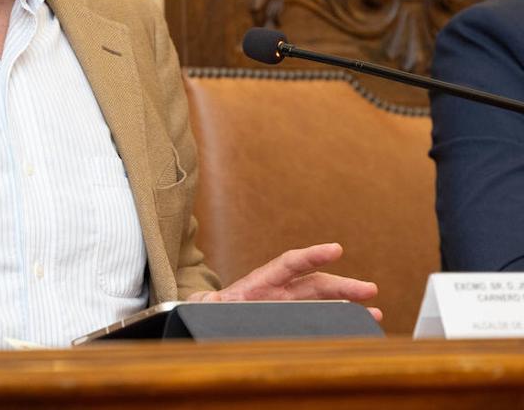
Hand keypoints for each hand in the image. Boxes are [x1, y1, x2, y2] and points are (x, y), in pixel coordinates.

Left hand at [188, 243, 382, 320]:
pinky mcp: (291, 321)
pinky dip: (339, 322)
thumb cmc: (208, 311)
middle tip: (370, 289)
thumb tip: (209, 301)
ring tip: (376, 313)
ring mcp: (287, 307)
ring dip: (349, 306)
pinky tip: (359, 328)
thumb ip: (207, 303)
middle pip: (315, 284)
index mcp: (258, 283)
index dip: (312, 256)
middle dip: (343, 286)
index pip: (289, 264)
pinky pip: (319, 320)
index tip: (335, 250)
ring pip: (323, 303)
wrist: (207, 321)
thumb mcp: (203, 306)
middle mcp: (278, 292)